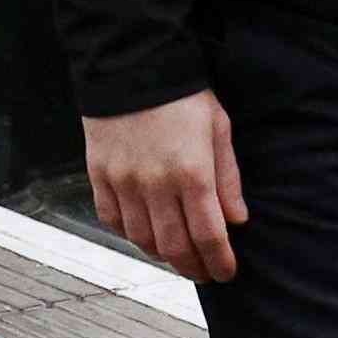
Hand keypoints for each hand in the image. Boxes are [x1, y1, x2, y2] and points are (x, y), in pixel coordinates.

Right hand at [84, 92, 243, 282]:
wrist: (132, 65)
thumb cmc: (181, 93)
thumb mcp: (218, 128)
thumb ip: (228, 178)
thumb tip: (237, 219)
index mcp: (192, 173)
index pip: (208, 235)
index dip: (219, 261)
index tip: (226, 272)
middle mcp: (155, 184)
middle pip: (174, 247)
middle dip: (193, 267)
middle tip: (204, 273)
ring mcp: (123, 182)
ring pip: (141, 239)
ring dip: (162, 255)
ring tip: (177, 255)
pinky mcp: (99, 175)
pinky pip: (112, 220)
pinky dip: (130, 234)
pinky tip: (144, 233)